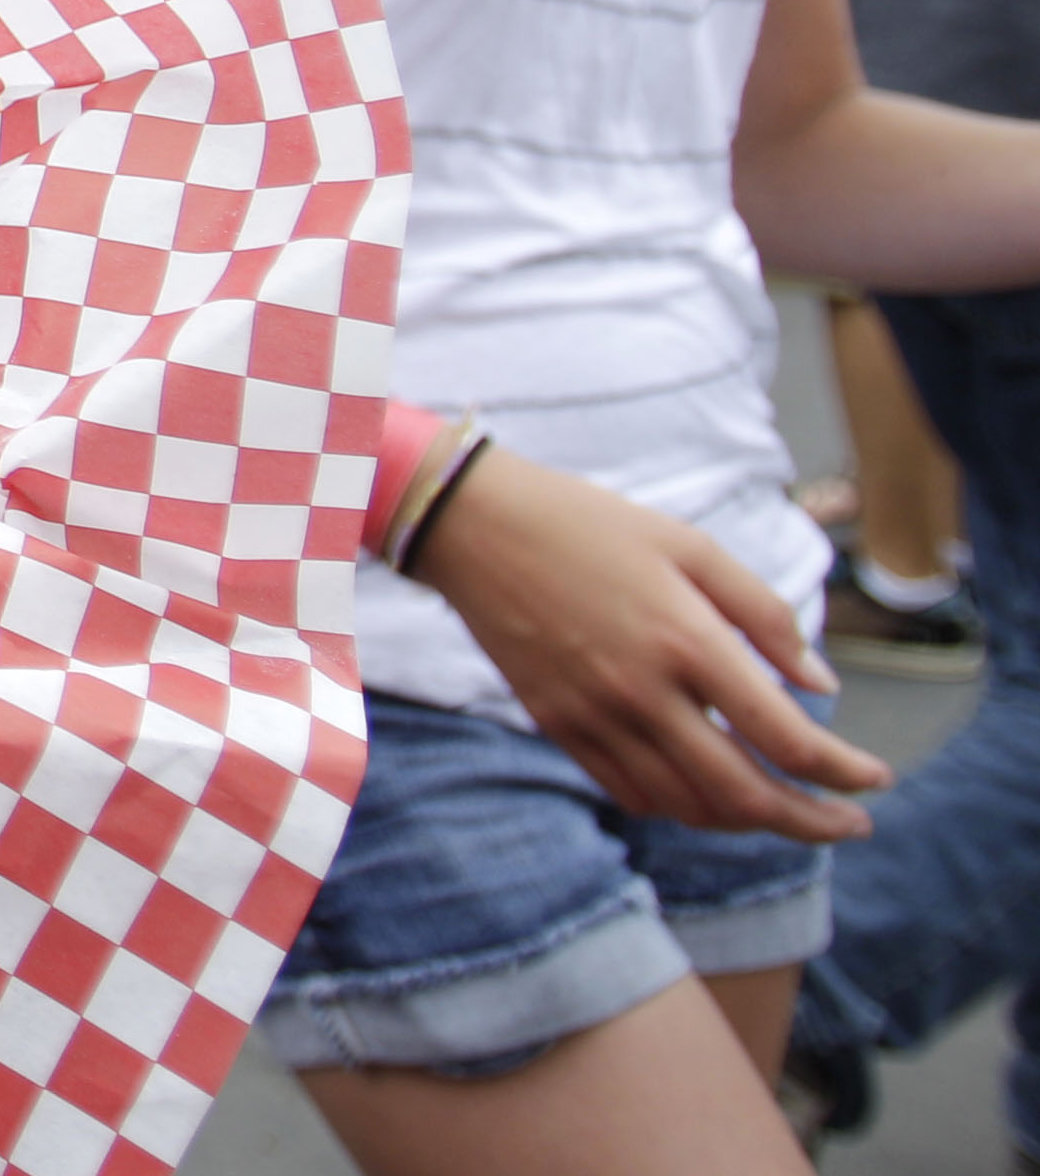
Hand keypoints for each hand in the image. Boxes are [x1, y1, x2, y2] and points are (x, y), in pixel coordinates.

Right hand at [411, 445, 890, 839]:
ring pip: (690, 807)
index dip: (843, 772)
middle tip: (849, 823)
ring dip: (750, 824)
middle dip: (812, 823)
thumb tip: (819, 685)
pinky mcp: (559, 725)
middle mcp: (644, 692)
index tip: (873, 778)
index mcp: (687, 640)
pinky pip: (633, 793)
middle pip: (746, 795)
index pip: (787, 739)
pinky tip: (707, 794)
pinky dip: (682, 809)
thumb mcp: (689, 545)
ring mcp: (596, 716)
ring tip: (786, 814)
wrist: (473, 526)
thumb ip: (763, 615)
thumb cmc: (589, 523)